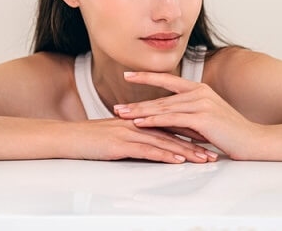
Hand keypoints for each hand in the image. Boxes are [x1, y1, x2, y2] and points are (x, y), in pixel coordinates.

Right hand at [67, 117, 217, 163]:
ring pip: (164, 142)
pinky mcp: (121, 144)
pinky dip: (165, 155)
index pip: (170, 126)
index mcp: (138, 121)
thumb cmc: (90, 139)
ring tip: (203, 159)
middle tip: (212, 153)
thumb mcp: (117, 136)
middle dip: (195, 144)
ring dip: (186, 151)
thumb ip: (136, 137)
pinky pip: (147, 150)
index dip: (190, 134)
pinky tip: (177, 160)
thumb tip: (153, 146)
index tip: (208, 141)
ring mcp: (130, 133)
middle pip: (172, 134)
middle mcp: (137, 124)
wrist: (68, 138)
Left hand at [113, 71, 262, 159]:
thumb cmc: (231, 134)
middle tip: (117, 107)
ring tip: (122, 115)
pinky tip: (141, 123)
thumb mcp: (205, 120)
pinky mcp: (202, 117)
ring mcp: (201, 103)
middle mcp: (199, 92)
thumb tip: (165, 119)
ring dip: (141, 112)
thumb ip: (186, 116)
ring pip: (164, 107)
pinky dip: (154, 120)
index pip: (168, 80)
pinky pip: (173, 118)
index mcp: (200, 89)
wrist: (254, 141)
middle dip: (137, 102)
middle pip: (161, 97)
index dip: (147, 77)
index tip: (128, 75)